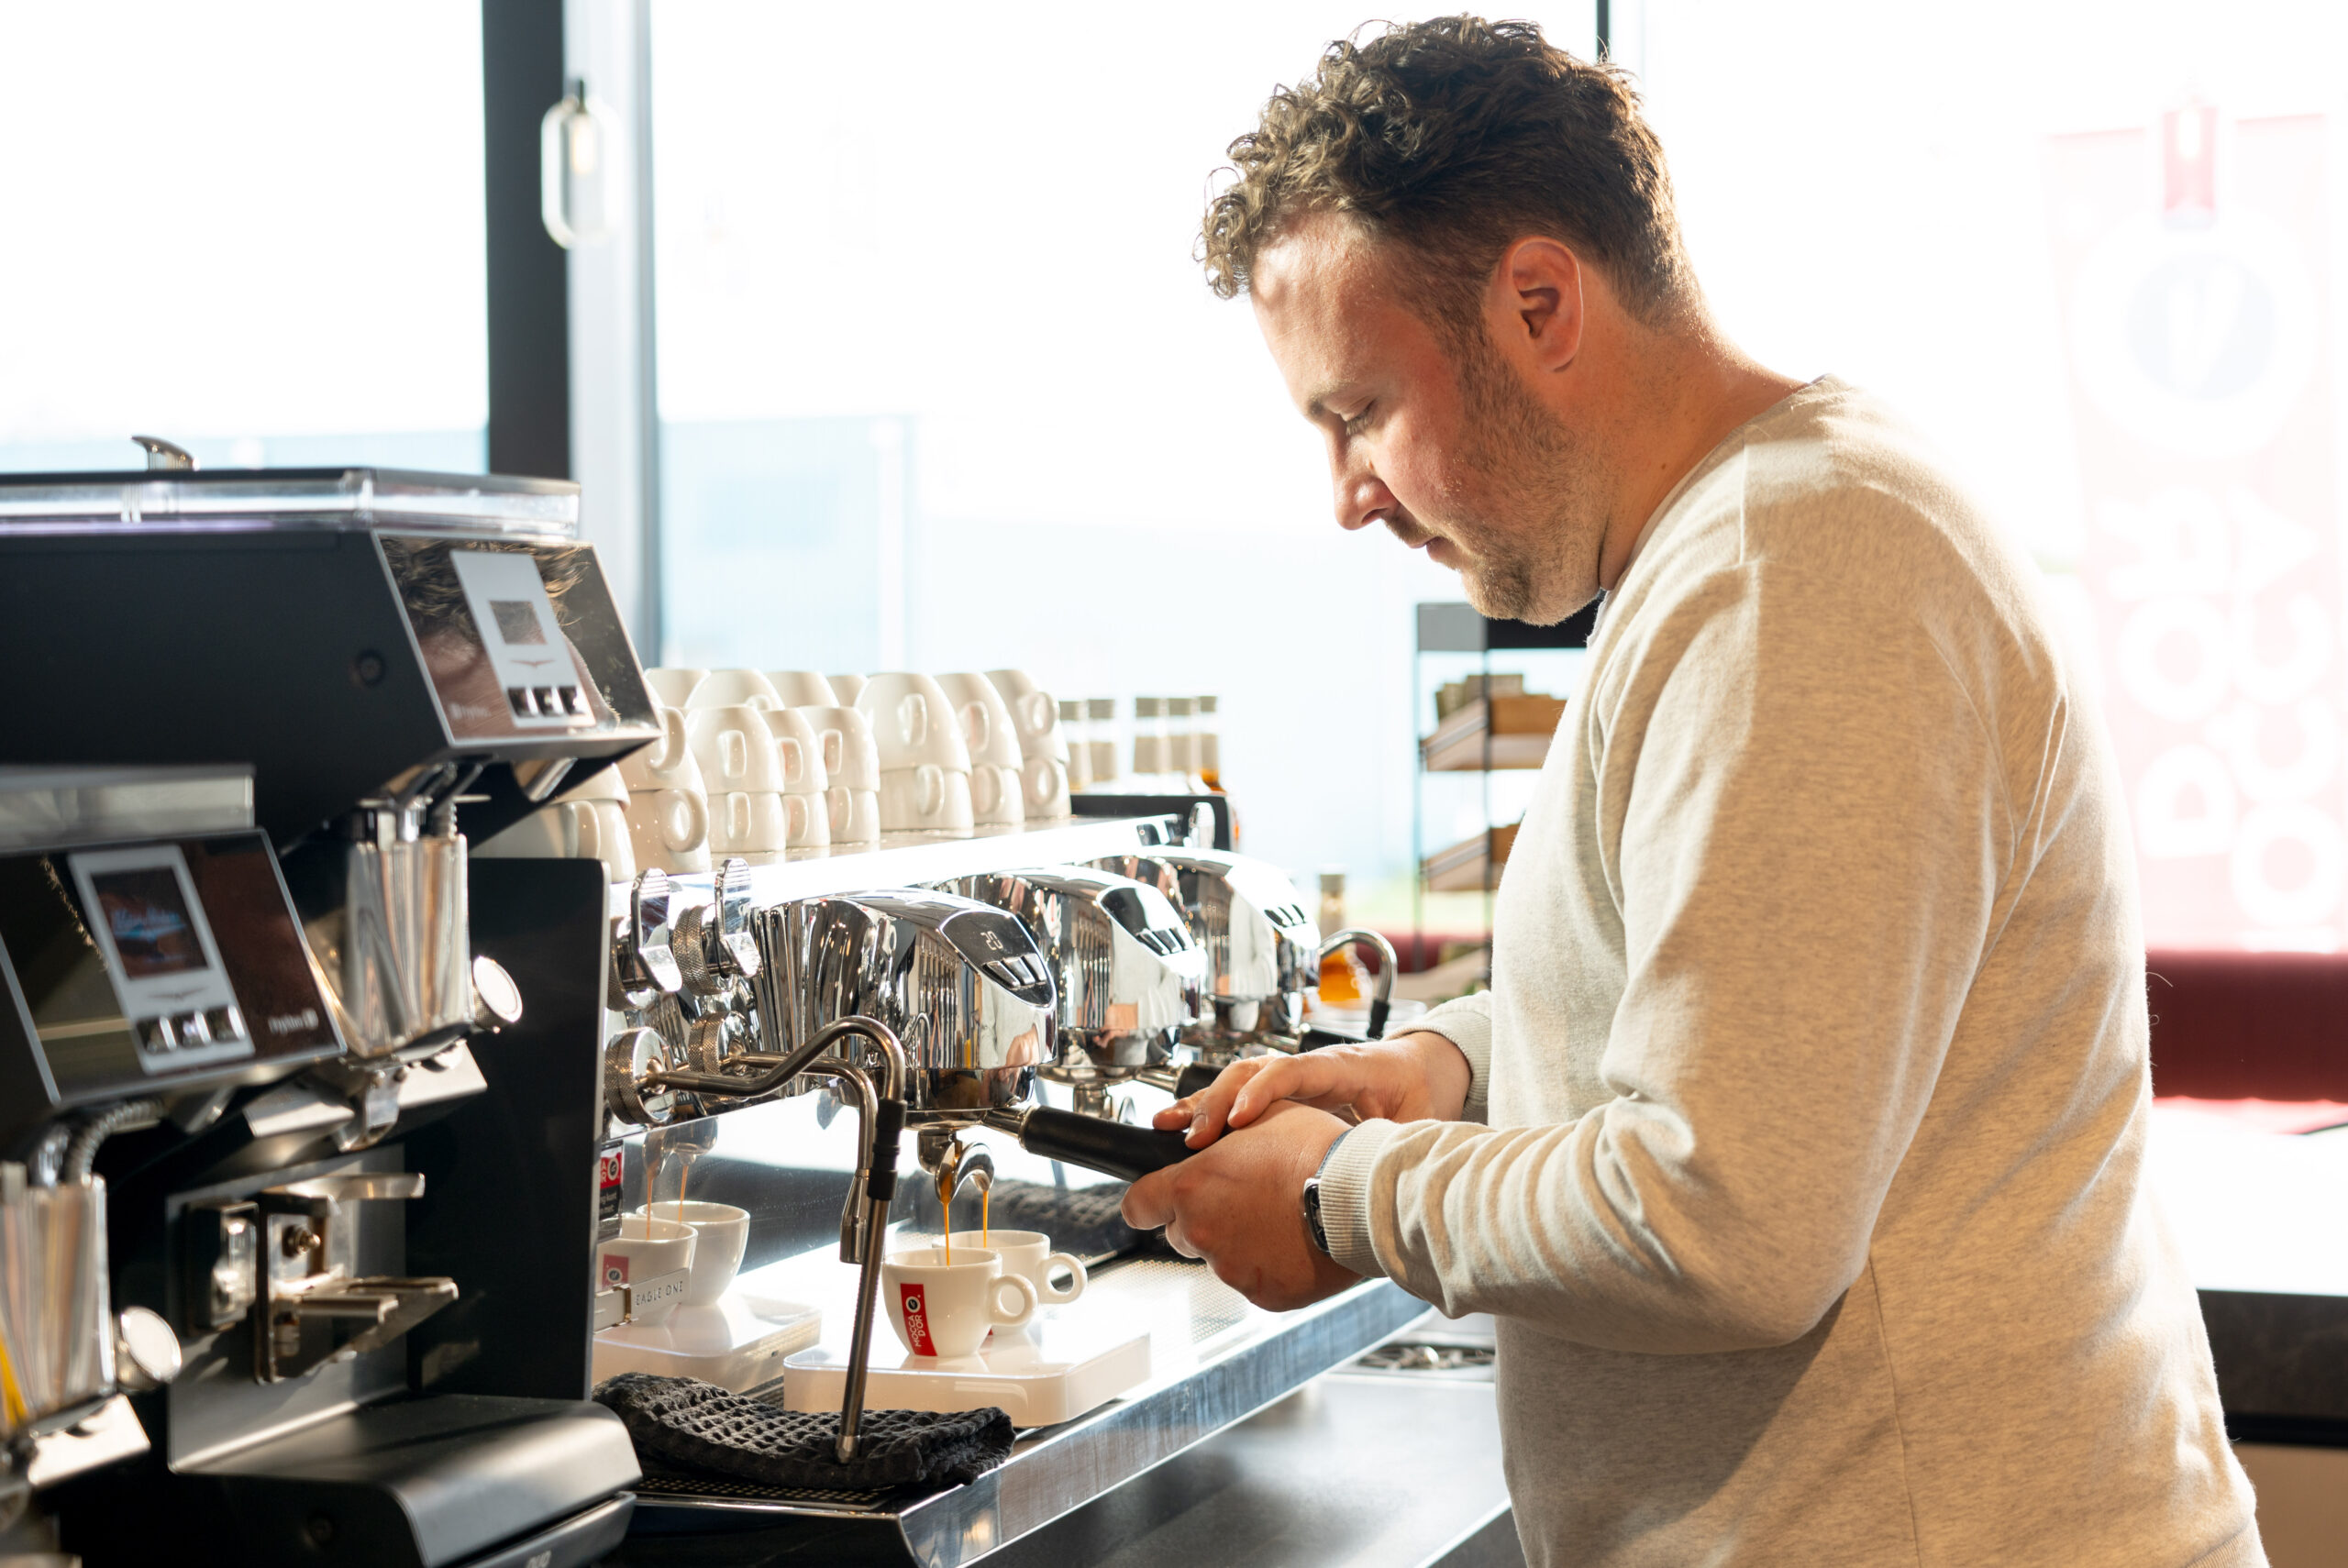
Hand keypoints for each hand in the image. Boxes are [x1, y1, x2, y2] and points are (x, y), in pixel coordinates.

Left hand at [1120, 1100, 1358, 1309]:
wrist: (1361, 1197)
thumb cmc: (1315, 1151)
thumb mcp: (1261, 1117)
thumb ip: (1221, 1132)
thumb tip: (1206, 1132)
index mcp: (1191, 1187)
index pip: (1137, 1205)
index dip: (1148, 1200)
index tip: (1155, 1200)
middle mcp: (1202, 1232)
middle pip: (1181, 1232)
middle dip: (1203, 1218)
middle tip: (1243, 1199)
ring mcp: (1231, 1269)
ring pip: (1219, 1258)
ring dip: (1239, 1241)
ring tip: (1279, 1217)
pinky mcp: (1261, 1295)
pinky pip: (1254, 1281)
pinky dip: (1269, 1265)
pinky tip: (1295, 1241)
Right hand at [1154, 1030, 1471, 1149]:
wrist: (1421, 1070)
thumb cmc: (1419, 1095)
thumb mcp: (1418, 1122)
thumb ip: (1399, 1143)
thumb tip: (1385, 1173)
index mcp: (1345, 1067)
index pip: (1295, 1070)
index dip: (1264, 1091)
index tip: (1240, 1119)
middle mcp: (1310, 1066)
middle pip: (1254, 1070)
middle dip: (1220, 1100)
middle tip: (1197, 1138)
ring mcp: (1293, 1075)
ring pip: (1238, 1078)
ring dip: (1203, 1102)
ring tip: (1169, 1127)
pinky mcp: (1282, 1093)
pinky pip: (1238, 1094)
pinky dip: (1208, 1109)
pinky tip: (1179, 1127)